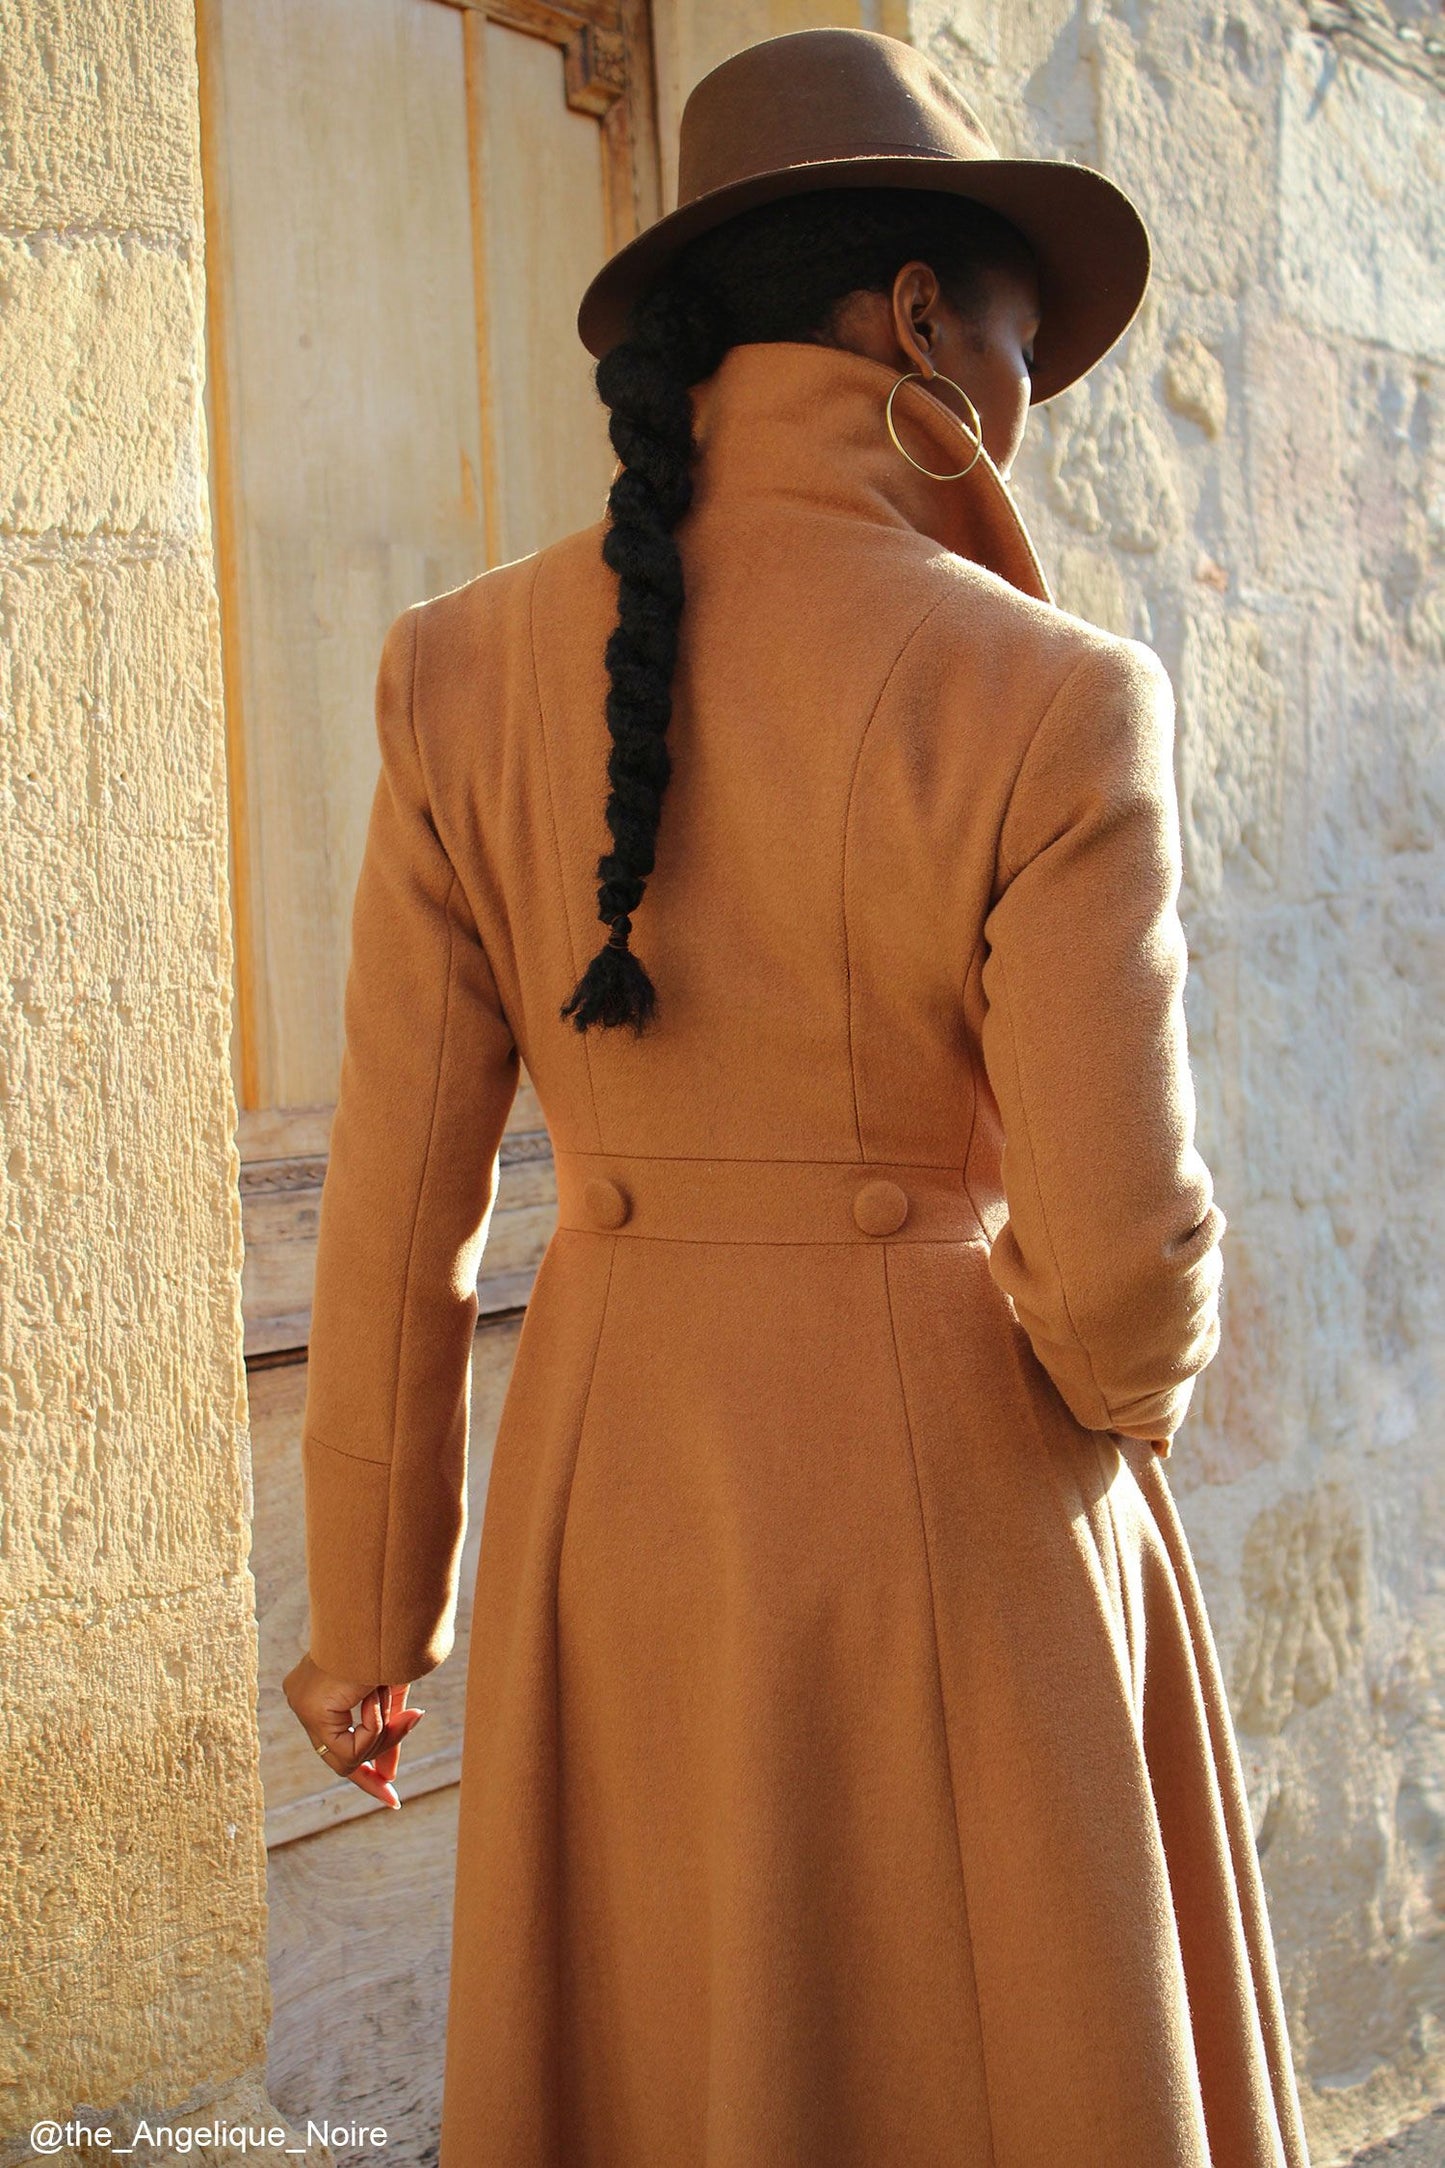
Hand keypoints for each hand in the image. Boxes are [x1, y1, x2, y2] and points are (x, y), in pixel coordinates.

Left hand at [282, 1655, 426, 1809]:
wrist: (386, 1620)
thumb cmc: (390, 1647)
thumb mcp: (390, 1700)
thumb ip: (386, 1736)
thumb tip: (389, 1777)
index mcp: (320, 1691)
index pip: (337, 1742)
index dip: (365, 1769)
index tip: (388, 1789)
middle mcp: (304, 1700)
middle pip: (338, 1758)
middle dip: (369, 1775)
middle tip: (393, 1794)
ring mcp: (303, 1705)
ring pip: (346, 1758)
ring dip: (381, 1736)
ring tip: (395, 1704)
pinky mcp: (311, 1710)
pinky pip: (348, 1749)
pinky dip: (374, 1728)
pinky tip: (375, 1695)